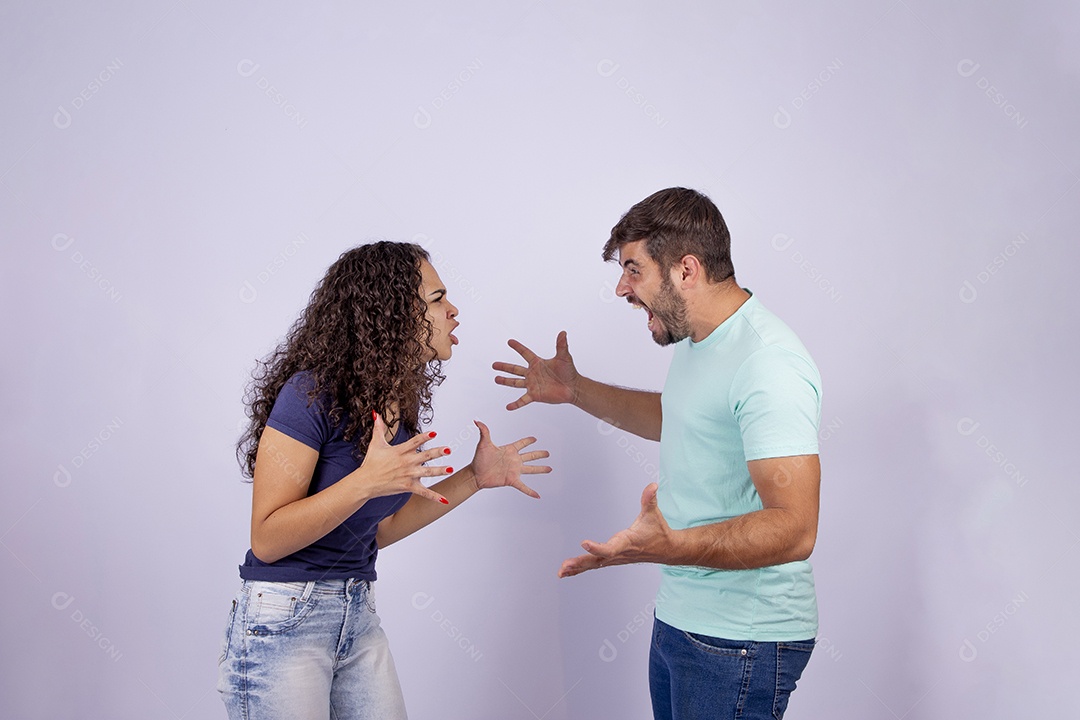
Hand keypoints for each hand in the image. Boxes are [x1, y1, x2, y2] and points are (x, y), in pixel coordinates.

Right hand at [353, 412, 451, 504]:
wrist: (365, 482)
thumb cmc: (371, 463)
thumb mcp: (375, 444)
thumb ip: (378, 428)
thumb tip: (376, 413)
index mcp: (400, 451)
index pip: (414, 442)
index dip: (424, 437)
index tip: (434, 433)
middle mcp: (406, 462)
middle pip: (425, 456)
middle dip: (437, 452)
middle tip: (448, 449)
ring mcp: (408, 475)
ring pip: (427, 472)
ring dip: (440, 471)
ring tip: (451, 469)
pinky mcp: (408, 486)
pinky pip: (423, 492)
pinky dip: (434, 496)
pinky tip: (445, 500)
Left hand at [471, 420, 550, 497]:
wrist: (476, 474)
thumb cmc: (479, 459)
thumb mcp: (483, 444)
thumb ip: (484, 431)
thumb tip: (477, 421)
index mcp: (509, 450)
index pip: (521, 444)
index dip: (528, 441)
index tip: (534, 438)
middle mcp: (514, 460)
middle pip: (530, 456)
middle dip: (539, 454)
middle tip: (548, 453)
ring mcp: (514, 470)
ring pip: (531, 469)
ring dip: (541, 469)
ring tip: (550, 469)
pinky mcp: (511, 480)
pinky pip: (523, 487)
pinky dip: (530, 491)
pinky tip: (537, 496)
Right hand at [492, 331, 579, 410]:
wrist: (573, 388)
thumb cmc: (569, 372)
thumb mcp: (564, 357)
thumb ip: (561, 345)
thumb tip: (563, 333)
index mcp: (538, 363)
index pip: (525, 353)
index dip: (518, 347)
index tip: (510, 342)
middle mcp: (533, 373)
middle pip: (515, 369)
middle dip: (504, 366)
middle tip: (494, 365)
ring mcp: (532, 385)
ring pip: (515, 383)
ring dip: (505, 381)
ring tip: (496, 379)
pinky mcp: (535, 395)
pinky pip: (523, 400)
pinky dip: (516, 404)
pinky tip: (508, 407)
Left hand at [558, 483, 673, 577]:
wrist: (666, 550)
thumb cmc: (658, 531)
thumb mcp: (654, 514)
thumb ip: (650, 499)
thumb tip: (653, 486)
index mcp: (626, 543)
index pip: (609, 548)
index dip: (597, 548)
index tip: (583, 543)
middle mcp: (619, 553)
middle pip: (597, 560)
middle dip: (580, 563)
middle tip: (564, 566)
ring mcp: (615, 559)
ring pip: (594, 565)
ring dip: (577, 568)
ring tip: (561, 571)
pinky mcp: (613, 559)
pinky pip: (595, 565)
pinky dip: (581, 568)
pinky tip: (568, 572)